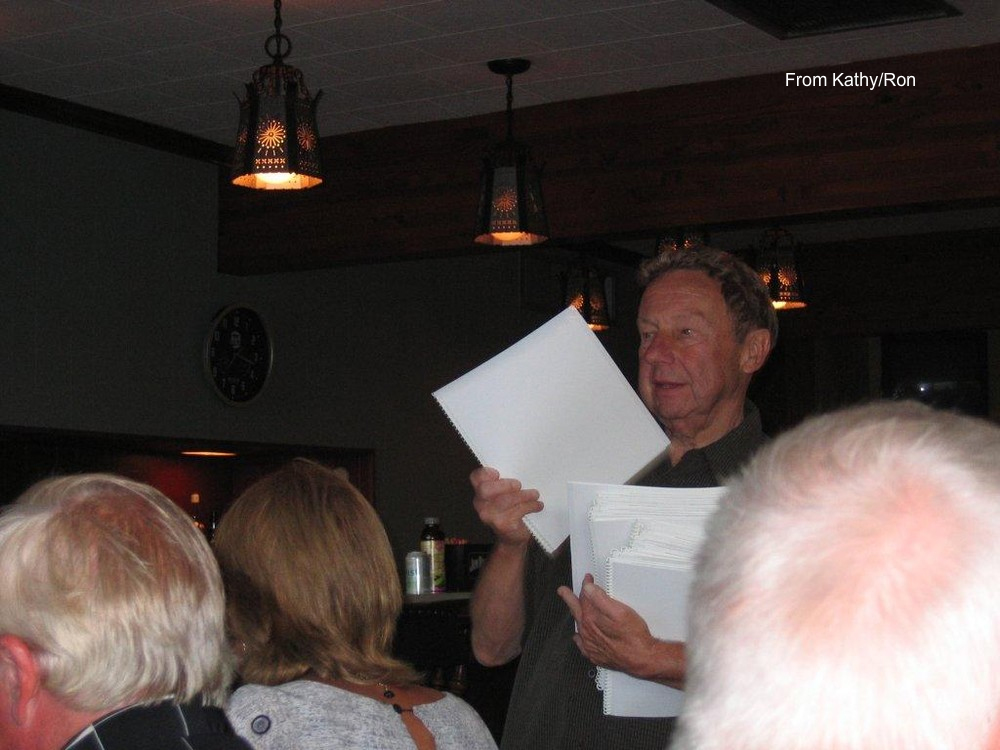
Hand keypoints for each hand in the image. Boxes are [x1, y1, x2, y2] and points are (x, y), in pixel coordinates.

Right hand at [470, 466, 541, 546]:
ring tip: (535, 494)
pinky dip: (531, 506)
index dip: (485, 473)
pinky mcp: (503, 525)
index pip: (476, 478)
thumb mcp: (506, 494)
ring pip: (505, 500)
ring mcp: (490, 516)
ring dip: (524, 495)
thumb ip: (506, 482)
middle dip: (504, 485)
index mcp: (481, 492)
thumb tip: (523, 467)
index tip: (498, 473)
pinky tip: (538, 505)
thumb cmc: (511, 510)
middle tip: (519, 485)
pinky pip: (517, 511)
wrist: (512, 538)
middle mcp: (481, 504)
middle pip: (486, 489)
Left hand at [558, 574, 684, 686]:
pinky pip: (582, 645)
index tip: (588, 579)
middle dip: (570, 598)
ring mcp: (590, 645)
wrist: (642, 659)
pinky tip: (579, 637)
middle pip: (576, 611)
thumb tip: (588, 589)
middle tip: (563, 591)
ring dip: (576, 616)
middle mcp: (587, 632)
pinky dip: (580, 638)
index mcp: (590, 619)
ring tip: (574, 610)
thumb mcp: (620, 611)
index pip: (584, 597)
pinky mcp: (595, 655)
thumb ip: (601, 599)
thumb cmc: (634, 636)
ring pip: (578, 626)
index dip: (586, 585)